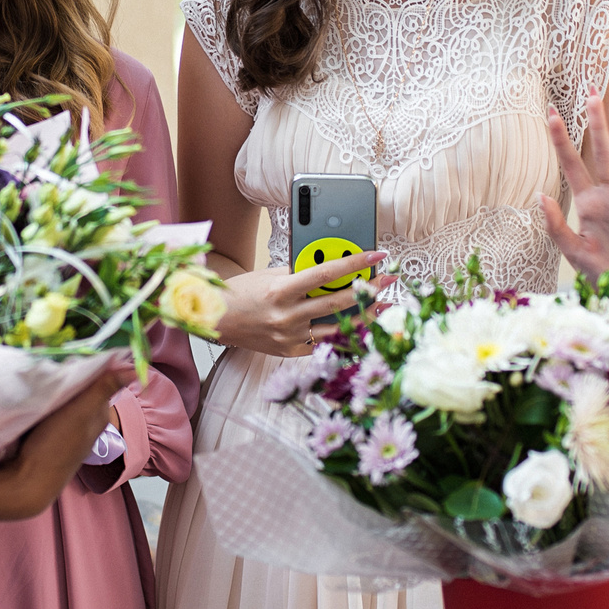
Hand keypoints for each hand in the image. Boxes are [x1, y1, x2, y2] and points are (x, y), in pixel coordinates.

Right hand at [0, 355, 134, 517]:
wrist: (27, 481)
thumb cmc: (56, 446)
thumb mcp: (81, 412)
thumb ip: (104, 388)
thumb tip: (136, 370)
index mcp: (98, 412)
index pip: (97, 377)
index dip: (85, 360)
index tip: (68, 346)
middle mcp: (86, 419)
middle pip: (80, 386)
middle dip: (68, 370)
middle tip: (48, 355)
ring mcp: (67, 427)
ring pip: (64, 395)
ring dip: (54, 382)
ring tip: (40, 368)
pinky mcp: (49, 433)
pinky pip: (50, 406)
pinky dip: (44, 396)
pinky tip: (33, 391)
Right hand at [213, 251, 390, 358]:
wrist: (217, 320)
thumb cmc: (243, 293)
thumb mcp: (270, 275)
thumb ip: (300, 272)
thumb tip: (332, 264)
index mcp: (281, 291)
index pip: (327, 273)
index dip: (355, 263)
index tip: (377, 256)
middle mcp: (287, 316)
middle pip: (338, 301)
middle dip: (368, 289)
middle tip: (390, 280)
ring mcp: (291, 337)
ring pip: (337, 327)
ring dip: (364, 316)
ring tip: (383, 306)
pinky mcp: (291, 352)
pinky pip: (324, 342)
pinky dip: (343, 333)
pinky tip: (359, 325)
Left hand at [542, 94, 608, 283]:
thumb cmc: (602, 274)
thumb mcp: (573, 253)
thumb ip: (556, 226)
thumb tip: (540, 195)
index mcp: (588, 203)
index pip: (572, 164)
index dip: (561, 140)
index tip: (551, 114)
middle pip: (601, 151)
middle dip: (595, 122)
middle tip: (589, 92)